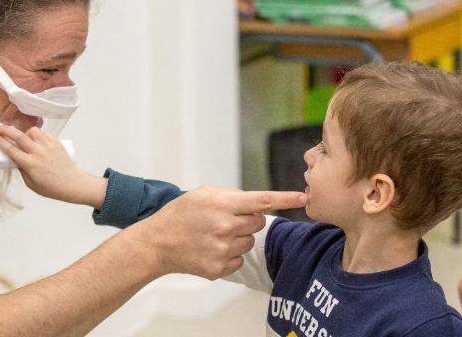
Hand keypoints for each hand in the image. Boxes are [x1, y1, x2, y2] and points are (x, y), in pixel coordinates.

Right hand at [0, 125, 106, 206]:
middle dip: (6, 130)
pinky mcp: (56, 143)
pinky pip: (44, 133)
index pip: (11, 150)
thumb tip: (15, 159)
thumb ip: (22, 169)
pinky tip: (37, 142)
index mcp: (30, 164)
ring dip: (25, 132)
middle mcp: (38, 152)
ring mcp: (48, 146)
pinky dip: (38, 135)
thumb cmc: (50, 187)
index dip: (0, 141)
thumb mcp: (30, 183)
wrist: (71, 183)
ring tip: (24, 138)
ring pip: (32, 131)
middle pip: (19, 136)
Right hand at [133, 186, 306, 279]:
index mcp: (222, 205)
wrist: (157, 242)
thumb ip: (232, 196)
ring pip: (250, 242)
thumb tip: (257, 204)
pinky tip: (212, 248)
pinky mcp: (219, 268)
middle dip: (248, 220)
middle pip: (259, 222)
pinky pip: (240, 260)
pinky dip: (231, 254)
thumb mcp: (204, 193)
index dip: (286, 199)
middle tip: (226, 219)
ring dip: (239, 237)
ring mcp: (222, 249)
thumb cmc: (180, 214)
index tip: (304, 197)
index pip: (262, 201)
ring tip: (215, 234)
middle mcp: (224, 227)